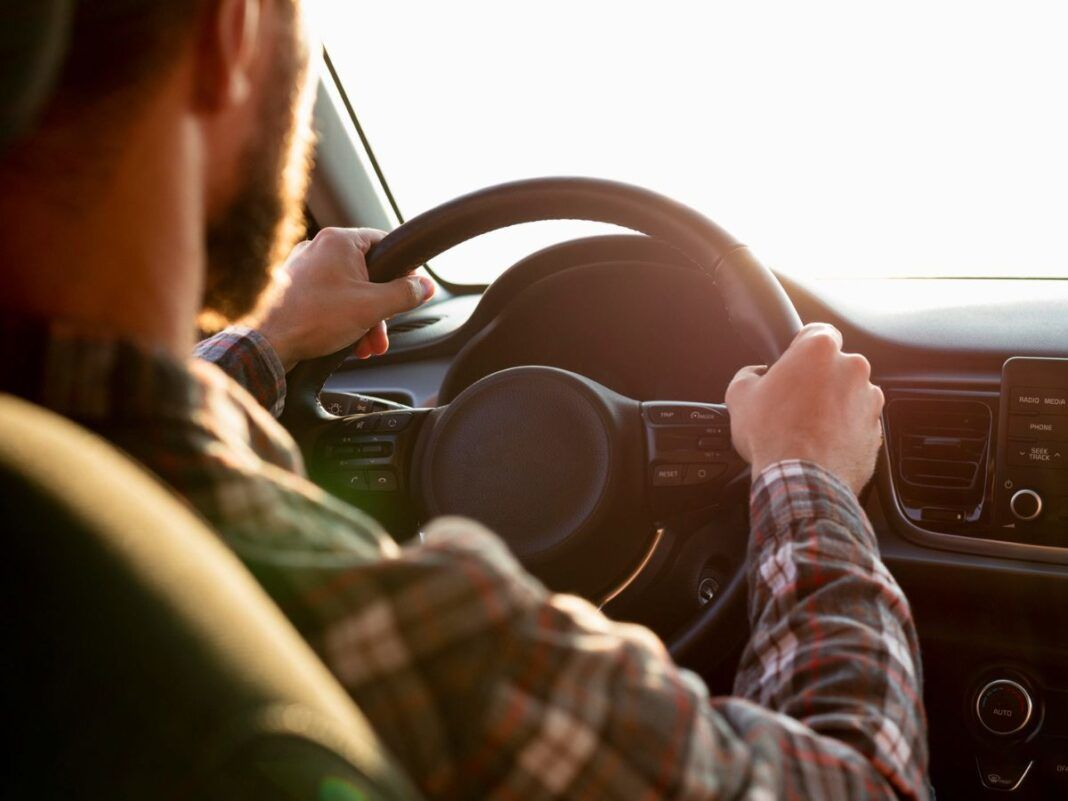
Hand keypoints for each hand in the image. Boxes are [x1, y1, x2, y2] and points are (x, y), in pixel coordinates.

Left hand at [252, 227, 435, 369]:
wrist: (266, 342)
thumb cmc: (313, 318)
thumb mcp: (372, 307)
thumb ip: (405, 294)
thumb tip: (425, 286)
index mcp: (339, 241)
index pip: (385, 242)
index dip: (403, 269)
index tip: (411, 289)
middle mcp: (320, 248)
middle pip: (368, 273)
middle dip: (381, 308)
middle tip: (385, 330)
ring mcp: (305, 268)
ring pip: (350, 290)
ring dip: (364, 319)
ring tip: (367, 345)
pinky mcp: (296, 288)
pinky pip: (330, 299)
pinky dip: (343, 319)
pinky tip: (347, 342)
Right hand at [725, 323, 884, 494]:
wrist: (802, 481)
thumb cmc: (773, 435)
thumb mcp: (739, 396)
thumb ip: (749, 374)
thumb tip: (755, 375)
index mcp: (820, 350)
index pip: (817, 331)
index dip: (801, 348)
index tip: (792, 364)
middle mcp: (852, 368)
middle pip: (835, 364)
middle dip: (817, 379)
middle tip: (793, 402)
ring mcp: (869, 400)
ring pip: (849, 394)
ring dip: (833, 405)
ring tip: (807, 428)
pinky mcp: (877, 430)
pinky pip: (857, 423)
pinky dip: (843, 430)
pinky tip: (820, 444)